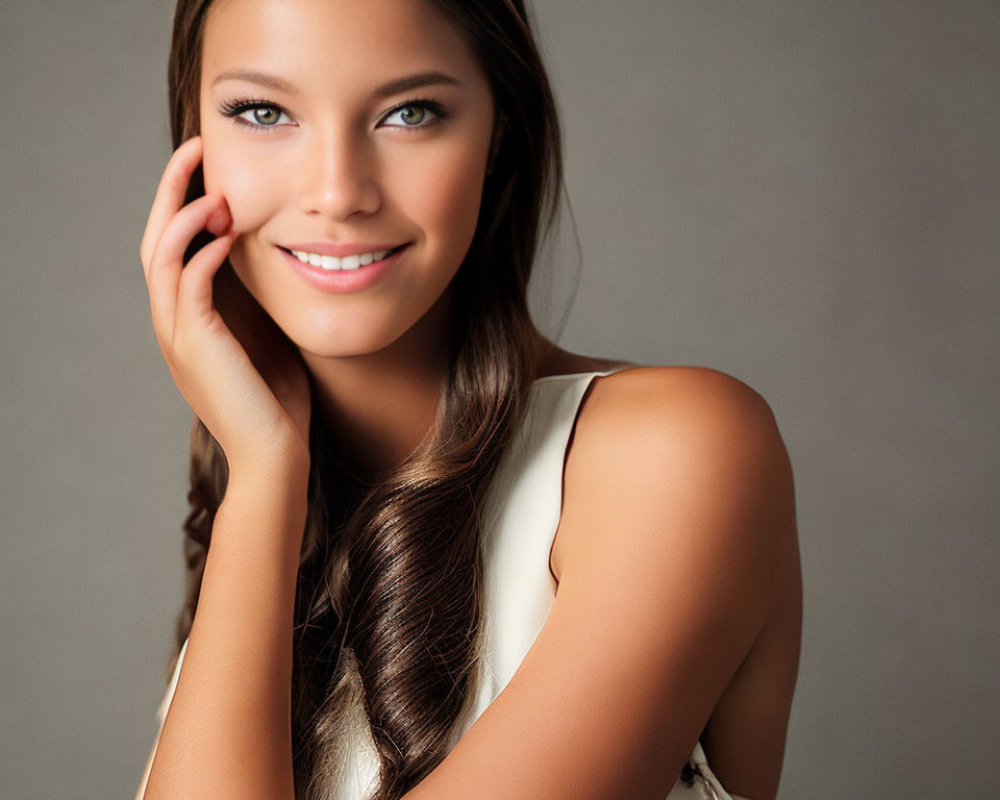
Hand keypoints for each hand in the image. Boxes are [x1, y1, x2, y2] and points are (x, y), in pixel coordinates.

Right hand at [140, 137, 310, 471]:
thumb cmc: (278, 402)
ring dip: (183, 217)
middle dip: (171, 192)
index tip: (211, 167)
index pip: (174, 248)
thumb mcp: (267, 337)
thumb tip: (276, 255)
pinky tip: (226, 232)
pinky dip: (201, 253)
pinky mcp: (196, 346)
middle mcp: (173, 323)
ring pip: (160, 258)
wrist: (275, 455)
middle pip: (154, 241)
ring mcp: (178, 336)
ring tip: (216, 189)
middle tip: (196, 149)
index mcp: (189, 320)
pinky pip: (187, 285)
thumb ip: (257, 300)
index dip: (184, 203)